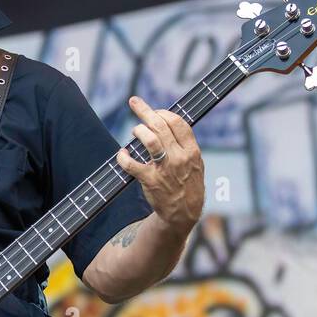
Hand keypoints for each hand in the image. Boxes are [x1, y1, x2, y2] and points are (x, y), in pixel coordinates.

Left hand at [116, 95, 204, 234]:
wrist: (183, 214)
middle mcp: (179, 157)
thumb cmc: (187, 186)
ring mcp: (164, 169)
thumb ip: (184, 145)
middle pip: (160, 126)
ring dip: (138, 131)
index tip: (154, 111)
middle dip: (145, 111)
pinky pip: (132, 164)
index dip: (163, 113)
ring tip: (134, 131)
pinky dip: (123, 157)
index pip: (178, 123)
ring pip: (149, 140)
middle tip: (133, 102)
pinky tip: (121, 154)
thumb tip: (168, 123)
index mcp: (192, 151)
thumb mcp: (195, 164)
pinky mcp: (150, 181)